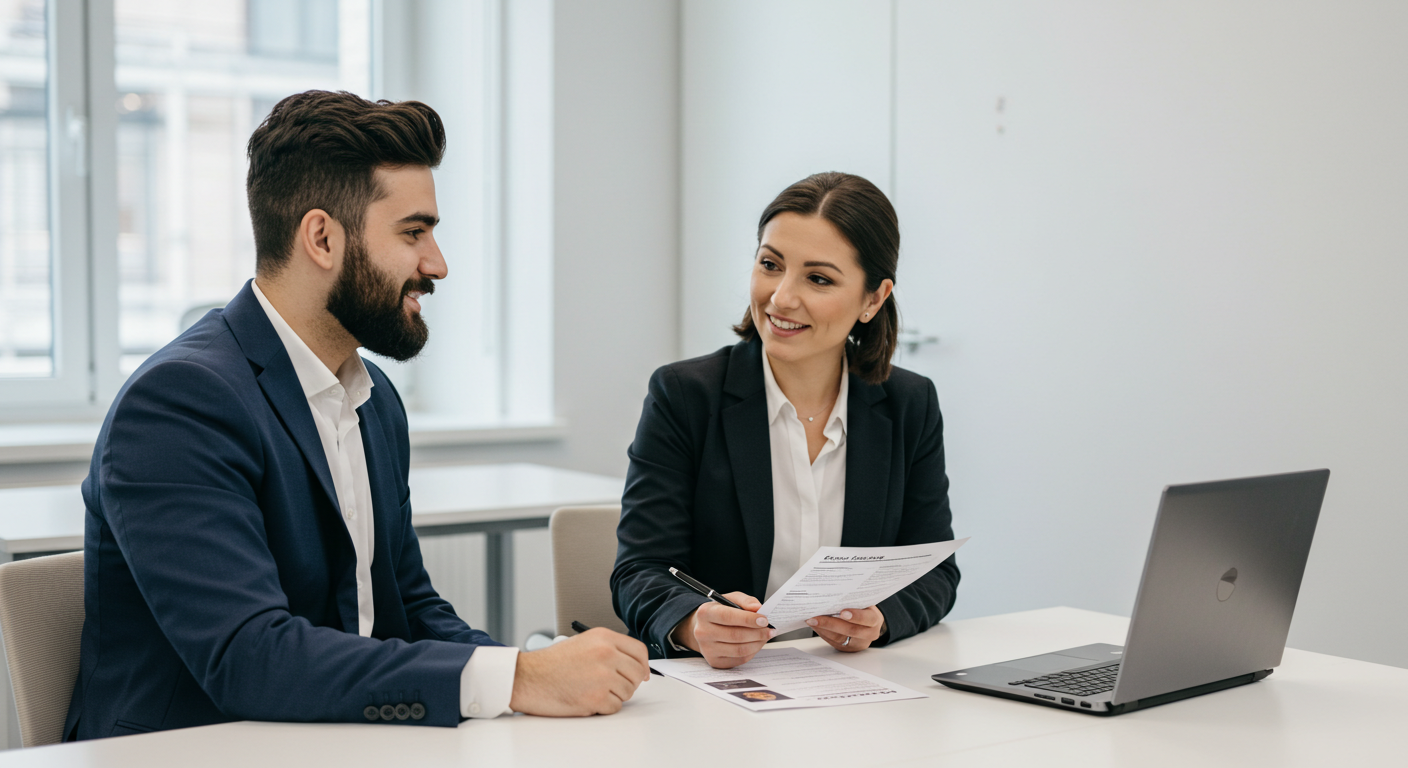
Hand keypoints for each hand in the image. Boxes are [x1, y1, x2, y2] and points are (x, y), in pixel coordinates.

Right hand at [508, 627, 649, 715]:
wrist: (528, 678)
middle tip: (614, 685)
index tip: (642, 673)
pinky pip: (615, 707)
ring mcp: (602, 676)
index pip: (639, 651)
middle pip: (638, 673)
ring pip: (628, 692)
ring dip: (614, 695)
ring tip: (593, 689)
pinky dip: (604, 707)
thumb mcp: (583, 642)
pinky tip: (587, 698)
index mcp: (604, 637)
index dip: (643, 665)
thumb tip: (634, 664)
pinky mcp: (595, 698)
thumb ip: (610, 649)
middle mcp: (606, 654)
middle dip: (629, 682)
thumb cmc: (551, 663)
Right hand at [675, 592, 771, 668]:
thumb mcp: (730, 599)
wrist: (704, 628)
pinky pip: (739, 659)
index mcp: (705, 613)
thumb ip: (745, 601)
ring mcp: (707, 649)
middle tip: (770, 629)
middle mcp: (703, 632)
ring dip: (757, 643)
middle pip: (735, 635)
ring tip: (765, 636)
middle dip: (757, 633)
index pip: (728, 617)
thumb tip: (757, 608)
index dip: (748, 619)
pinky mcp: (715, 661)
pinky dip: (752, 651)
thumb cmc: (720, 612)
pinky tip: (756, 643)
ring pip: (739, 650)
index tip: (764, 620)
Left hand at [807, 606, 884, 651]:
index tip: (842, 612)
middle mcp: (869, 634)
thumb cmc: (863, 609)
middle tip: (816, 617)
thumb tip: (832, 595)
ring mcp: (858, 644)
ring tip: (811, 620)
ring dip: (823, 628)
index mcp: (874, 620)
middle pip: (850, 631)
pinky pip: (833, 641)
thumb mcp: (864, 603)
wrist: (868, 624)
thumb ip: (853, 601)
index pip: (867, 619)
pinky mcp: (847, 648)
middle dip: (831, 624)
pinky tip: (814, 625)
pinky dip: (822, 632)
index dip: (856, 616)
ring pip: (839, 638)